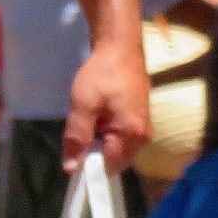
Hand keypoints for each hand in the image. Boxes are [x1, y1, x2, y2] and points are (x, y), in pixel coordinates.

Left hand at [64, 42, 150, 173]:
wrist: (121, 48)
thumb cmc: (102, 75)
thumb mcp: (83, 106)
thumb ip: (77, 138)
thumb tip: (72, 168)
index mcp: (132, 134)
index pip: (109, 167)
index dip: (89, 165)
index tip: (74, 153)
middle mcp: (144, 135)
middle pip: (115, 159)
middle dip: (96, 151)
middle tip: (82, 129)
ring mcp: (145, 126)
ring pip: (118, 148)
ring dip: (101, 141)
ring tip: (91, 119)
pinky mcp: (141, 118)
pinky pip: (122, 137)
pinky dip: (108, 132)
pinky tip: (100, 114)